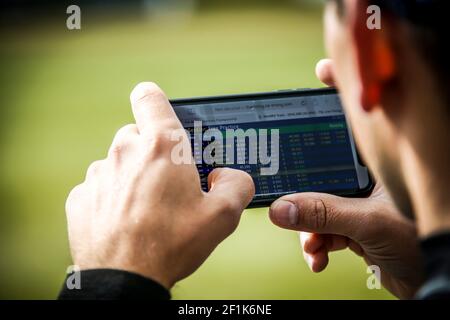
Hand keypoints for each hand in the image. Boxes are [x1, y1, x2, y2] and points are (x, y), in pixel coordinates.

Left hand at [65, 82, 254, 288]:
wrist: (125, 280)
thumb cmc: (172, 244)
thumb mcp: (223, 216)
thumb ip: (237, 184)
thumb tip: (229, 176)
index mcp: (161, 146)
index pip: (149, 96)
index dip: (155, 101)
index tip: (161, 116)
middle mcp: (125, 151)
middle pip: (139, 136)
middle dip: (154, 154)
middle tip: (169, 184)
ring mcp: (99, 174)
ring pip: (119, 163)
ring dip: (133, 177)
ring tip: (148, 210)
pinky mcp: (81, 197)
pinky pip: (101, 187)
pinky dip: (113, 198)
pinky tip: (125, 222)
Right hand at [268, 59, 423, 298]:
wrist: (429, 283)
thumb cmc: (420, 243)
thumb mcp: (369, 223)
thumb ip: (323, 214)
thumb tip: (282, 208)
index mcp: (381, 164)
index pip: (359, 122)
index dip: (341, 94)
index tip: (323, 72)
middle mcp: (369, 178)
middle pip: (326, 164)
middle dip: (303, 183)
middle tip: (284, 184)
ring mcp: (359, 202)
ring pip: (319, 202)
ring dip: (309, 225)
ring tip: (311, 242)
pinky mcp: (353, 225)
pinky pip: (323, 227)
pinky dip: (316, 242)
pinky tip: (318, 256)